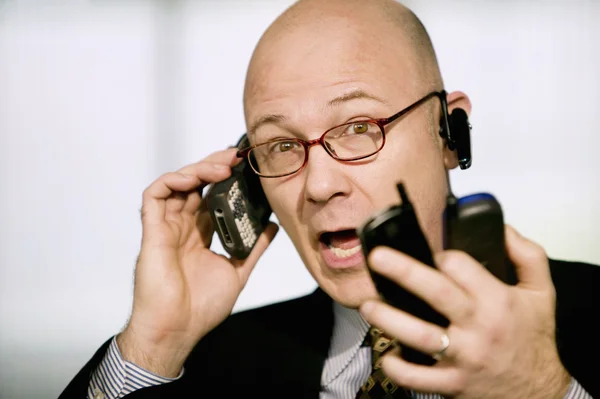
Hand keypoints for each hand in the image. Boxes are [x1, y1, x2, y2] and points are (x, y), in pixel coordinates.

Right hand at [118, 148, 278, 376]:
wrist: (178, 329)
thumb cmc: (201, 307)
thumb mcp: (237, 271)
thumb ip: (254, 248)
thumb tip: (272, 226)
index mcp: (200, 235)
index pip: (212, 196)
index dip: (226, 179)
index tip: (246, 167)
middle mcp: (182, 227)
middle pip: (195, 184)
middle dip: (214, 165)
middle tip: (236, 155)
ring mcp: (166, 227)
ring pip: (177, 184)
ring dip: (198, 169)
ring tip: (222, 166)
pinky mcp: (152, 230)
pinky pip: (154, 195)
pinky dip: (173, 181)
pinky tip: (195, 179)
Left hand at [359, 225, 570, 398]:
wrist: (539, 393)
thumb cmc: (532, 339)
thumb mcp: (542, 292)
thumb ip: (526, 255)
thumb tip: (501, 229)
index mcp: (497, 301)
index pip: (463, 268)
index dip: (444, 256)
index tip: (433, 253)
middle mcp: (478, 328)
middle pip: (436, 294)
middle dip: (404, 272)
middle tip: (378, 258)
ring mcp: (463, 358)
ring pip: (420, 336)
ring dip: (390, 319)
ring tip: (368, 305)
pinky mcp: (452, 383)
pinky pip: (419, 378)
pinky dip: (398, 368)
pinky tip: (387, 354)